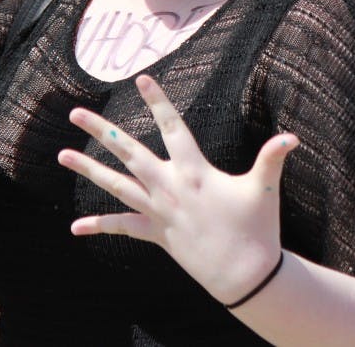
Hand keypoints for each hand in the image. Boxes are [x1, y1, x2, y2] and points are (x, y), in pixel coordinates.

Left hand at [58, 74, 298, 304]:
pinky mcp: (155, 234)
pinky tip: (75, 228)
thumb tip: (293, 137)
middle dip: (101, 131)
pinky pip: (122, 228)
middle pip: (129, 152)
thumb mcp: (265, 189)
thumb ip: (272, 158)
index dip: (158, 101)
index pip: (172, 127)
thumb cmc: (257, 229)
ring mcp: (159, 211)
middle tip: (75, 114)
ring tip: (62, 154)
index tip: (141, 78)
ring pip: (116, 185)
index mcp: (194, 171)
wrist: (246, 276)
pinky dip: (99, 227)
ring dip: (88, 169)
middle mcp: (170, 187)